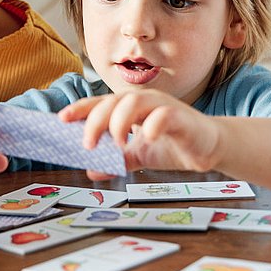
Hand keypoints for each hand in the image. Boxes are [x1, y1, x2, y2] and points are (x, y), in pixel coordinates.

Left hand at [59, 89, 221, 175]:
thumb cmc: (173, 144)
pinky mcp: (182, 117)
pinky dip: (154, 124)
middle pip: (114, 101)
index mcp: (131, 108)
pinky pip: (166, 115)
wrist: (208, 149)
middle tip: (87, 144)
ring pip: (136, 102)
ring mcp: (163, 106)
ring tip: (114, 143)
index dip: (81, 109)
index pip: (101, 103)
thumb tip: (92, 169)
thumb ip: (118, 160)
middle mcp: (145, 102)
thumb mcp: (140, 155)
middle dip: (96, 120)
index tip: (62, 119)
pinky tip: (146, 137)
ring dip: (120, 121)